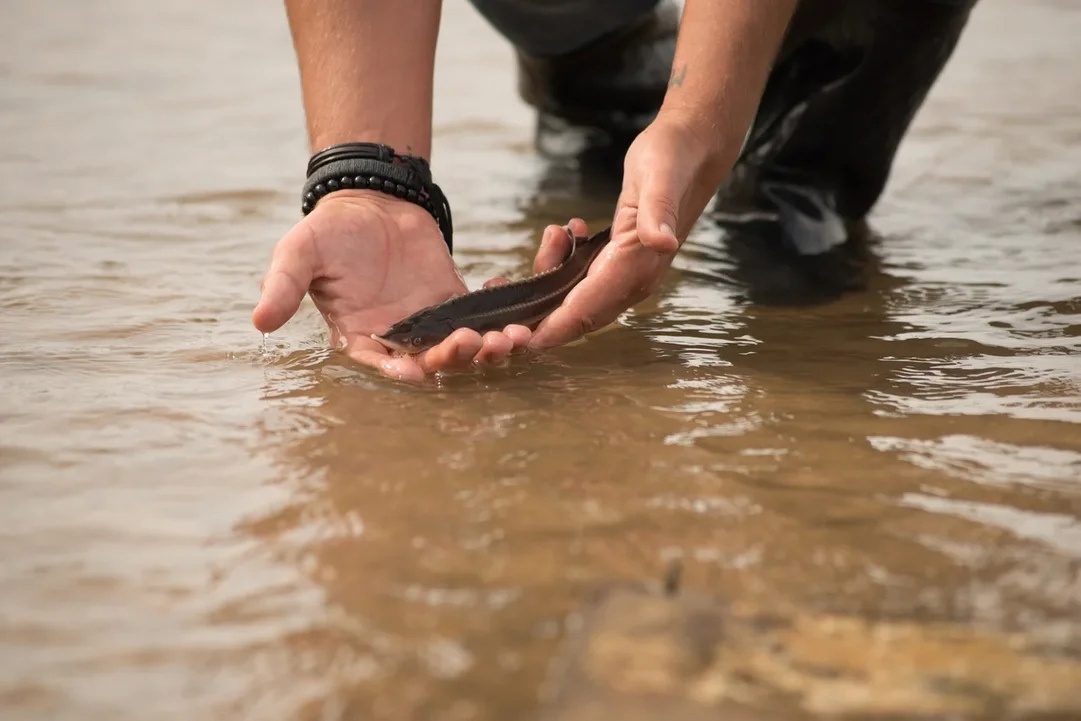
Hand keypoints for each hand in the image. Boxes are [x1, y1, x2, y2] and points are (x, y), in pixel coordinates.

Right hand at [252, 190, 531, 381]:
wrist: (366, 202)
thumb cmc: (328, 233)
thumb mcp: (298, 255)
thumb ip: (282, 287)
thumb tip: (258, 322)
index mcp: (359, 336)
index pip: (381, 363)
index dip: (399, 370)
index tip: (417, 372)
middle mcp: (398, 338)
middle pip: (431, 360)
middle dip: (456, 357)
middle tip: (478, 343)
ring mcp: (430, 322)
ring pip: (463, 345)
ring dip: (489, 346)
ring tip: (512, 336)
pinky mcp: (455, 300)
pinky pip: (482, 315)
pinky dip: (500, 314)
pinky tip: (515, 305)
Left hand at [527, 111, 732, 348]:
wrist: (693, 150)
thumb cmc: (674, 158)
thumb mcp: (660, 176)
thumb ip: (658, 211)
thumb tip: (662, 241)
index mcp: (639, 265)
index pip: (588, 308)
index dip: (554, 327)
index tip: (520, 339)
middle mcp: (636, 279)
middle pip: (579, 314)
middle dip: (540, 317)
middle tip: (504, 299)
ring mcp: (630, 274)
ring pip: (579, 299)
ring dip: (551, 278)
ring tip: (554, 234)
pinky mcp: (622, 263)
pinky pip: (585, 282)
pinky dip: (563, 266)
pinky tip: (565, 235)